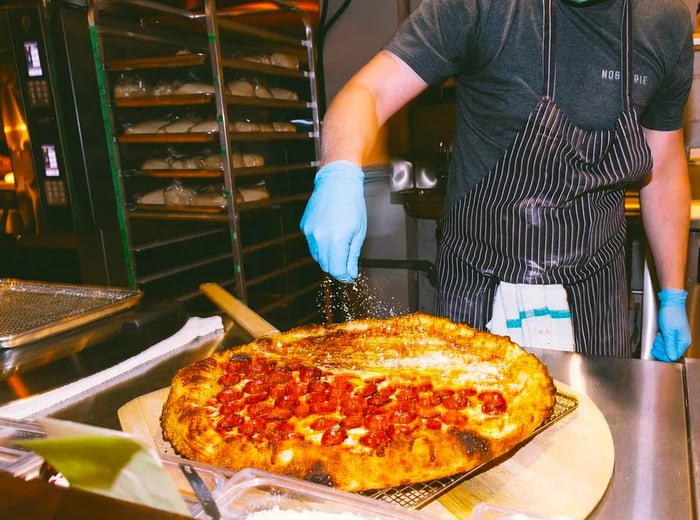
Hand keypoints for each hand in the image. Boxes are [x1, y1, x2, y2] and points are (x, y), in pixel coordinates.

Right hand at [300, 161, 365, 282]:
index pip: (337, 270)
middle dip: (337, 267)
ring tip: (339, 244)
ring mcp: (310, 233)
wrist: (337, 182)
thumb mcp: (359, 231)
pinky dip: (320, 245)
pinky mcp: (305, 227)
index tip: (350, 275)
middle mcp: (320, 238)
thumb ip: (352, 255)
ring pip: (318, 256)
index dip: (345, 275)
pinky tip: (329, 233)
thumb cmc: (351, 203)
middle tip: (347, 263)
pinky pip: (312, 244)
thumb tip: (350, 272)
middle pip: (326, 266)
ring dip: (328, 256)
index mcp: (337, 240)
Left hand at [651, 289, 691, 361]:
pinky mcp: (673, 332)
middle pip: (670, 352)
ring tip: (657, 338)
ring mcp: (678, 336)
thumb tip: (671, 357)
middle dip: (661, 349)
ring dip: (660, 344)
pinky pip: (666, 340)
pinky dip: (661, 339)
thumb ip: (669, 345)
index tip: (655, 351)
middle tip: (655, 344)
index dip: (662, 355)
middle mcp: (682, 340)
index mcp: (683, 341)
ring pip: (667, 346)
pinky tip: (659, 335)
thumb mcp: (668, 332)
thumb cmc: (671, 313)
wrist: (671, 301)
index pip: (673, 356)